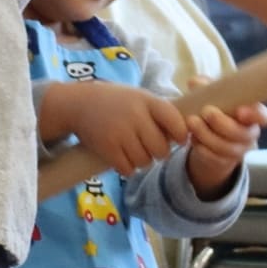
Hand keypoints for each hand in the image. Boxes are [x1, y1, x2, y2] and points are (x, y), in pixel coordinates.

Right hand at [61, 82, 188, 174]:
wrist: (77, 103)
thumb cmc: (117, 103)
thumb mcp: (140, 98)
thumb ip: (162, 114)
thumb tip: (189, 135)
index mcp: (148, 101)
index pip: (176, 122)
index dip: (180, 134)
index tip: (177, 138)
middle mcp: (135, 116)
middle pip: (162, 149)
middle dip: (159, 152)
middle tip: (151, 146)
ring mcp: (120, 132)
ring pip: (145, 161)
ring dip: (143, 160)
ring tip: (134, 149)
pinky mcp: (107, 148)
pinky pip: (128, 169)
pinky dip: (128, 167)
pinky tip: (123, 157)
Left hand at [184, 91, 266, 196]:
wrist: (208, 138)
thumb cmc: (216, 110)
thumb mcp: (213, 96)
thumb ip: (207, 87)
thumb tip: (195, 82)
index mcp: (252, 114)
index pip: (264, 117)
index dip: (256, 115)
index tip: (240, 111)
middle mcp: (249, 134)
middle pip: (243, 134)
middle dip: (223, 123)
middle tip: (206, 111)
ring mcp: (238, 150)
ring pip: (227, 147)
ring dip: (207, 134)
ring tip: (192, 122)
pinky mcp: (224, 162)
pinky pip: (214, 157)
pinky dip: (201, 146)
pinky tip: (192, 137)